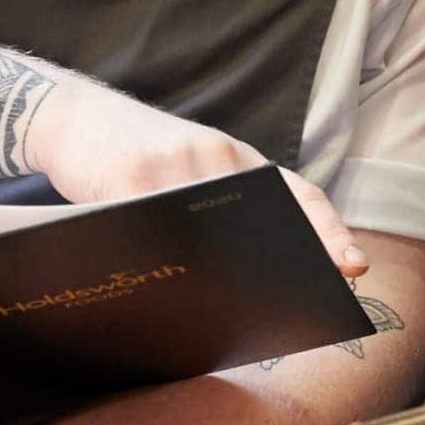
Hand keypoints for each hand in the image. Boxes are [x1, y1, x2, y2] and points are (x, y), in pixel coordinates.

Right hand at [26, 82, 367, 277]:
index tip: (354, 266)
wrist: (71, 113)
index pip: (298, 195)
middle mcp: (214, 156)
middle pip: (257, 221)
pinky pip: (155, 229)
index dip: (330, 231)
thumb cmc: (134, 154)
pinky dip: (160, 260)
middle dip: (274, 265)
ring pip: (205, 233)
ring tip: (220, 311)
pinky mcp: (129, 175)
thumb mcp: (189, 166)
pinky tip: (160, 288)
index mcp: (237, 158)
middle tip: (288, 304)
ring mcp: (173, 164)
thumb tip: (236, 282)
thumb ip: (217, 208)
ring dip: (212, 273)